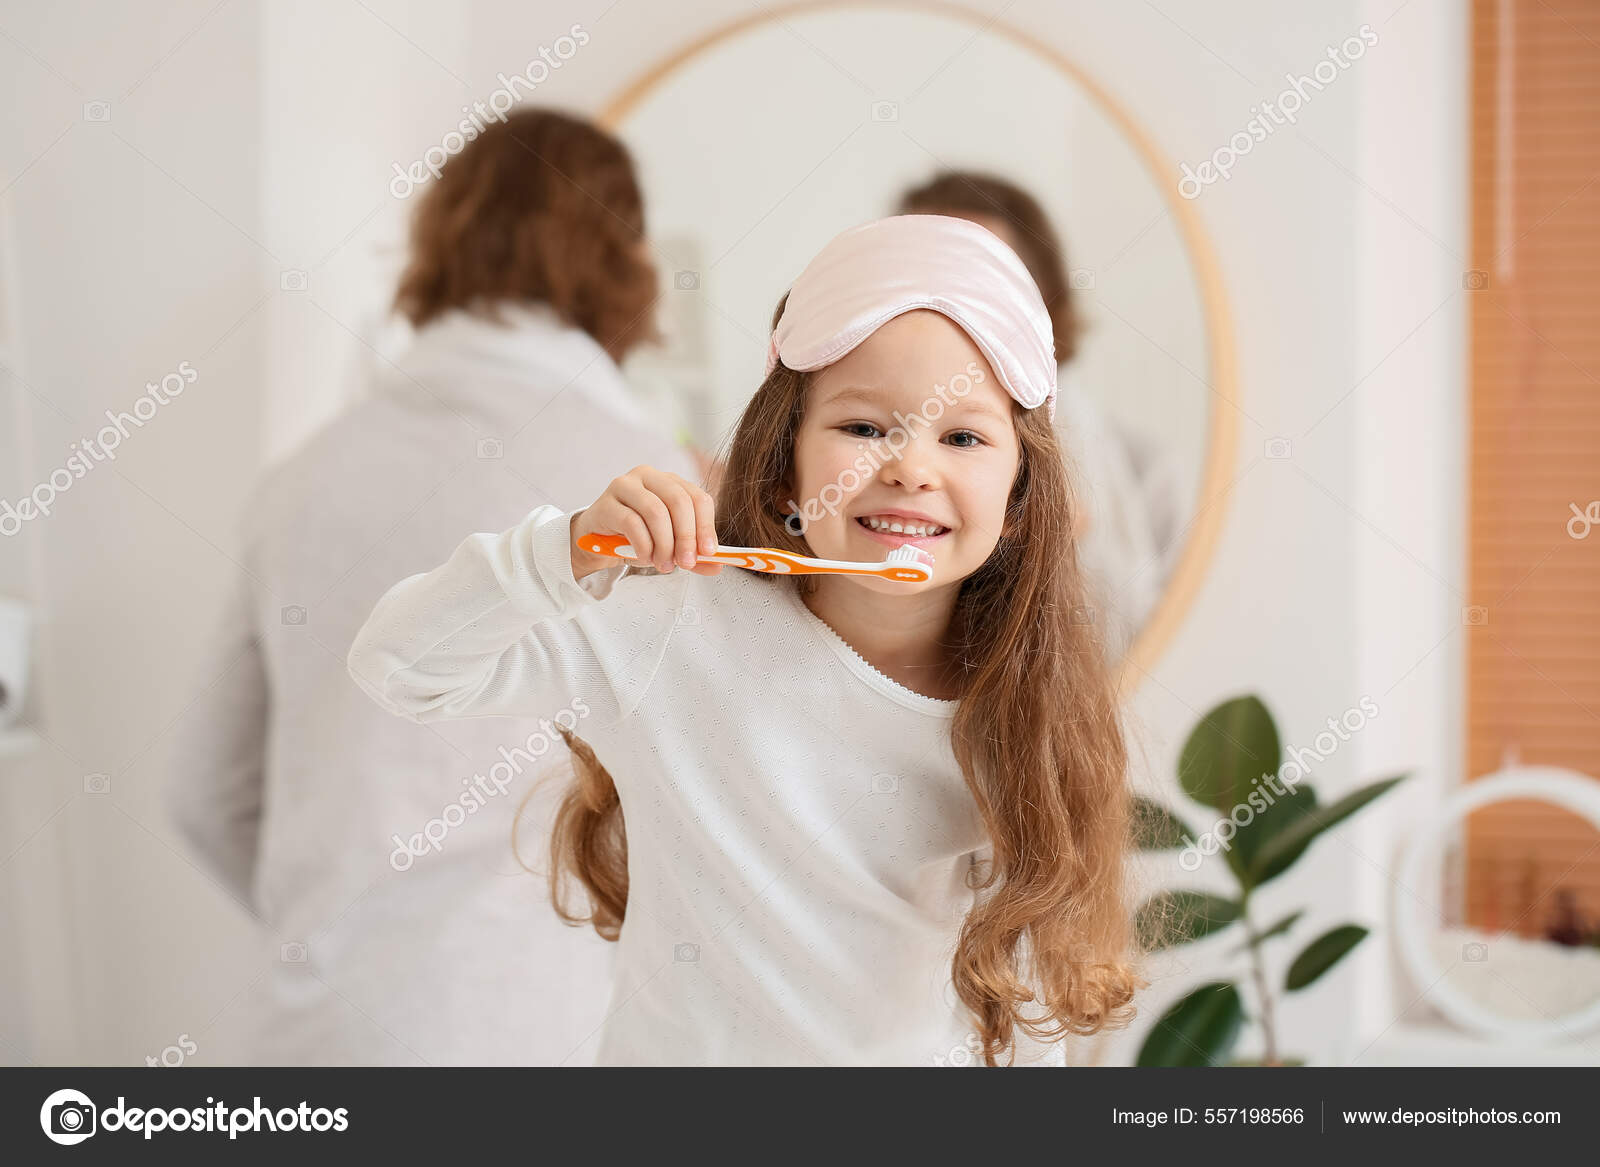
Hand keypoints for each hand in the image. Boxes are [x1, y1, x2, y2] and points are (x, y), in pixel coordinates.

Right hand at [570, 465, 724, 579]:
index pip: (697, 497)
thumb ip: (693, 554)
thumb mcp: (670, 545)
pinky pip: (632, 523)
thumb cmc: (637, 537)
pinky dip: (643, 546)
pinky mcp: (606, 503)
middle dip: (686, 536)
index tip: (708, 552)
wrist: (598, 542)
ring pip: (656, 512)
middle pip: (678, 501)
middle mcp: (648, 476)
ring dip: (664, 544)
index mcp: (670, 481)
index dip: (706, 526)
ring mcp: (625, 486)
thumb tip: (717, 566)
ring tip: (664, 564)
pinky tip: (644, 557)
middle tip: (686, 563)